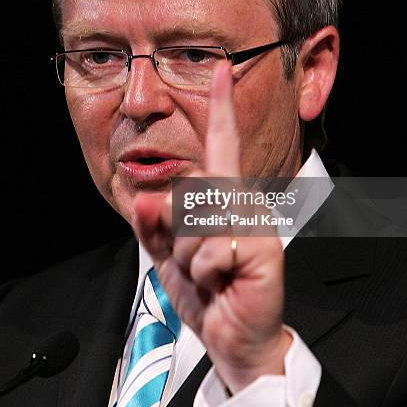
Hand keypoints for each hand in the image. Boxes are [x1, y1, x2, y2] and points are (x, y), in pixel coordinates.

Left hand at [131, 60, 291, 393]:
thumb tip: (143, 199)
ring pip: (194, 223)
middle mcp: (242, 203)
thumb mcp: (169, 255)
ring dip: (189, 260)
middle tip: (196, 263)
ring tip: (210, 276)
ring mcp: (254, 224)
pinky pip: (209, 253)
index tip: (221, 70)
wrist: (233, 336)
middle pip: (188, 193)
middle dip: (176, 235)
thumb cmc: (204, 290)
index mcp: (222, 199)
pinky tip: (223, 286)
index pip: (221, 145)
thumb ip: (153, 225)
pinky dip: (204, 277)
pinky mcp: (263, 249)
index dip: (220, 108)